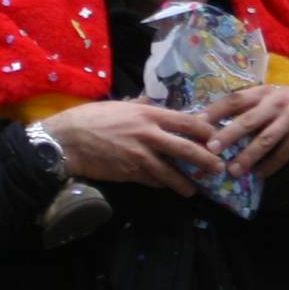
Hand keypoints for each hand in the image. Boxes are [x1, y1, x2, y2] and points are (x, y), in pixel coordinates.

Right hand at [44, 100, 224, 196]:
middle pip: (187, 149)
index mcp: (148, 114)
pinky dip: (161, 184)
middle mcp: (149, 135)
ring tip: (194, 189)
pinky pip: (153, 180)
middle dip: (206, 160)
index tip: (216, 136)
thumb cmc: (92, 118)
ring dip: (185, 182)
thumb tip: (151, 100)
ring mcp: (141, 157)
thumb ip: (139, 105)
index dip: (205, 130)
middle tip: (219, 167)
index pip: (186, 121)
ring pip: (172, 172)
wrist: (69, 141)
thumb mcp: (120, 105)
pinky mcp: (131, 174)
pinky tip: (166, 187)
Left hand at [203, 84, 288, 177]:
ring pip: (265, 140)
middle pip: (248, 119)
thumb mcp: (275, 97)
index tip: (198, 121)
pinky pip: (284, 153)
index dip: (216, 109)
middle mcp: (278, 102)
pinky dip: (270, 166)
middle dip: (228, 135)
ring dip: (247, 156)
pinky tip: (259, 175)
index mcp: (265, 92)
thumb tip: (219, 120)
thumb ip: (253, 106)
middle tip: (211, 149)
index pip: (236, 98)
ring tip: (232, 170)